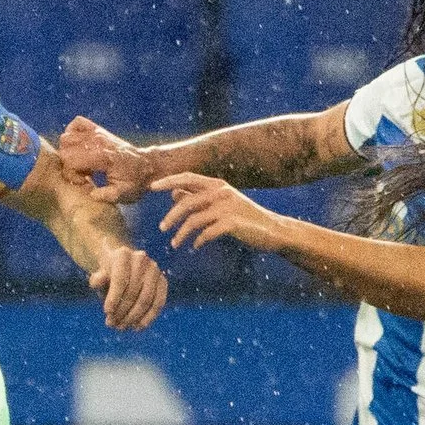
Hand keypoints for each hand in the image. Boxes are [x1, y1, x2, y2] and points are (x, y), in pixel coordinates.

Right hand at [58, 117, 158, 204]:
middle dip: (68, 164)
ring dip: (68, 151)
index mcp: (103, 157)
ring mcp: (98, 133)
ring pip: (67, 136)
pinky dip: (72, 132)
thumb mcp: (123, 194)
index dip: (72, 175)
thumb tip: (91, 193)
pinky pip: (77, 123)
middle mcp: (98, 142)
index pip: (71, 161)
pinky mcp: (99, 130)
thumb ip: (106, 195)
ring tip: (81, 162)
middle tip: (82, 174)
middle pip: (65, 148)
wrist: (147, 165)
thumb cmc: (134, 182)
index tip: (84, 182)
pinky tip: (79, 147)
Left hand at [90, 244, 167, 330]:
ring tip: (121, 327)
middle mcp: (141, 259)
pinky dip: (149, 317)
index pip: (120, 280)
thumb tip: (97, 280)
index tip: (106, 313)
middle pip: (133, 292)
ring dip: (133, 317)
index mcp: (123, 254)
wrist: (122, 269)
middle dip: (121, 311)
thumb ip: (97, 280)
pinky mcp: (163, 282)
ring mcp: (154, 270)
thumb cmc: (108, 276)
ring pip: (146, 299)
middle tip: (112, 324)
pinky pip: (158, 302)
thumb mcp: (99, 278)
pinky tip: (138, 327)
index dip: (113, 298)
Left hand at [154, 172, 285, 253]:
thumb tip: (174, 192)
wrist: (273, 230)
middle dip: (170, 217)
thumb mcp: (221, 203)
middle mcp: (221, 192)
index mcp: (217, 184)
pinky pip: (206, 233)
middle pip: (186, 202)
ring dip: (181, 234)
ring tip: (175, 244)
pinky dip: (198, 241)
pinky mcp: (232, 223)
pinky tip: (195, 246)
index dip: (168, 181)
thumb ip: (198, 197)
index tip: (151, 188)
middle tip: (161, 229)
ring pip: (194, 220)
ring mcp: (227, 207)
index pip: (187, 177)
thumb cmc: (244, 217)